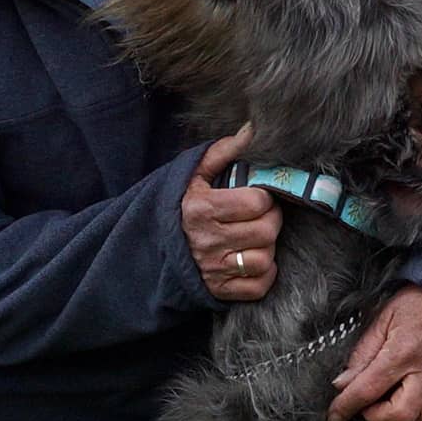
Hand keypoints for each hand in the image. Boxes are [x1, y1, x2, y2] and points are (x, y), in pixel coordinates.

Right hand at [182, 127, 282, 300]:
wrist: (150, 247)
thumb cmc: (179, 206)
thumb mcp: (193, 175)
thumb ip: (223, 152)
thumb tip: (253, 129)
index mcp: (201, 209)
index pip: (256, 203)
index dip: (264, 198)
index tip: (259, 196)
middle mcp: (208, 241)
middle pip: (265, 231)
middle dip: (271, 220)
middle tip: (263, 215)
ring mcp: (214, 270)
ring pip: (264, 259)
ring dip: (267, 247)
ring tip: (256, 237)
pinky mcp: (219, 291)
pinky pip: (258, 286)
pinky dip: (263, 273)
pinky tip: (254, 259)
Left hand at [327, 285, 421, 420]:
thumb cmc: (419, 304)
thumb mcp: (383, 318)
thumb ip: (362, 353)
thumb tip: (342, 384)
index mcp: (402, 351)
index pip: (368, 389)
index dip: (346, 406)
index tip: (335, 416)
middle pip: (399, 414)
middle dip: (377, 417)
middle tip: (369, 405)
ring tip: (397, 406)